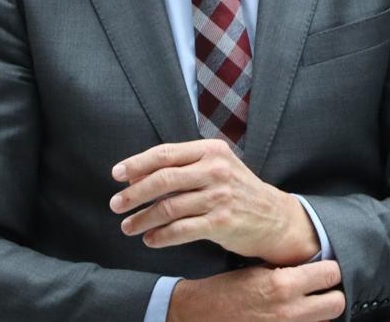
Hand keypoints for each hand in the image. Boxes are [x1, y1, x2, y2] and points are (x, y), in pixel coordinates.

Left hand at [110, 139, 318, 264]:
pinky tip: (150, 240)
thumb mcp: (218, 166)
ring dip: (142, 219)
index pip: (166, 154)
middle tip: (116, 204)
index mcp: (212, 150)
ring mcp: (220, 197)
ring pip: (169, 207)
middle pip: (164, 179)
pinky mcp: (221, 222)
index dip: (137, 164)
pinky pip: (181, 230)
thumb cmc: (237, 190)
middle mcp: (216, 170)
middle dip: (134, 194)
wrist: (273, 215)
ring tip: (128, 226)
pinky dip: (160, 237)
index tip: (117, 175)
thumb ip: (185, 165)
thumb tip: (138, 174)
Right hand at [167, 261, 345, 321]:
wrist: (197, 315)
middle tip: (322, 289)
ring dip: (319, 313)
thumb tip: (315, 267)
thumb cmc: (225, 291)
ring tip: (305, 304)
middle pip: (336, 303)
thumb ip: (289, 271)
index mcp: (282, 284)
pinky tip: (293, 317)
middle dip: (332, 294)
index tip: (326, 270)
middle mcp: (288, 310)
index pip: (331, 274)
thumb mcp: (258, 270)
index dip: (330, 270)